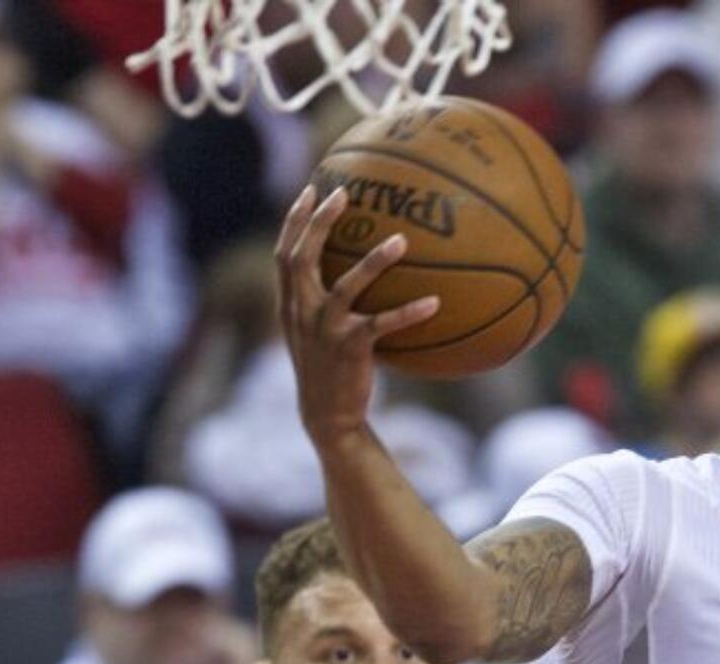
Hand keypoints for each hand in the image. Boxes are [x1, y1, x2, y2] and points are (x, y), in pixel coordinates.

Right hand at [275, 186, 440, 449]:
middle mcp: (301, 313)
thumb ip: (320, 301)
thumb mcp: (314, 335)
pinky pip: (382, 324)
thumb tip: (350, 268)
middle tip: (344, 195)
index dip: (295, 220)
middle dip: (320, 223)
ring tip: (402, 241)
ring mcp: (324, 331)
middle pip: (303, 257)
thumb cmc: (329, 372)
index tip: (312, 190)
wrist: (328, 418)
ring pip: (346, 286)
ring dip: (374, 261)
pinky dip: (408, 312)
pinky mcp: (350, 350)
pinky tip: (434, 302)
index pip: (284, 254)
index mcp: (291, 306)